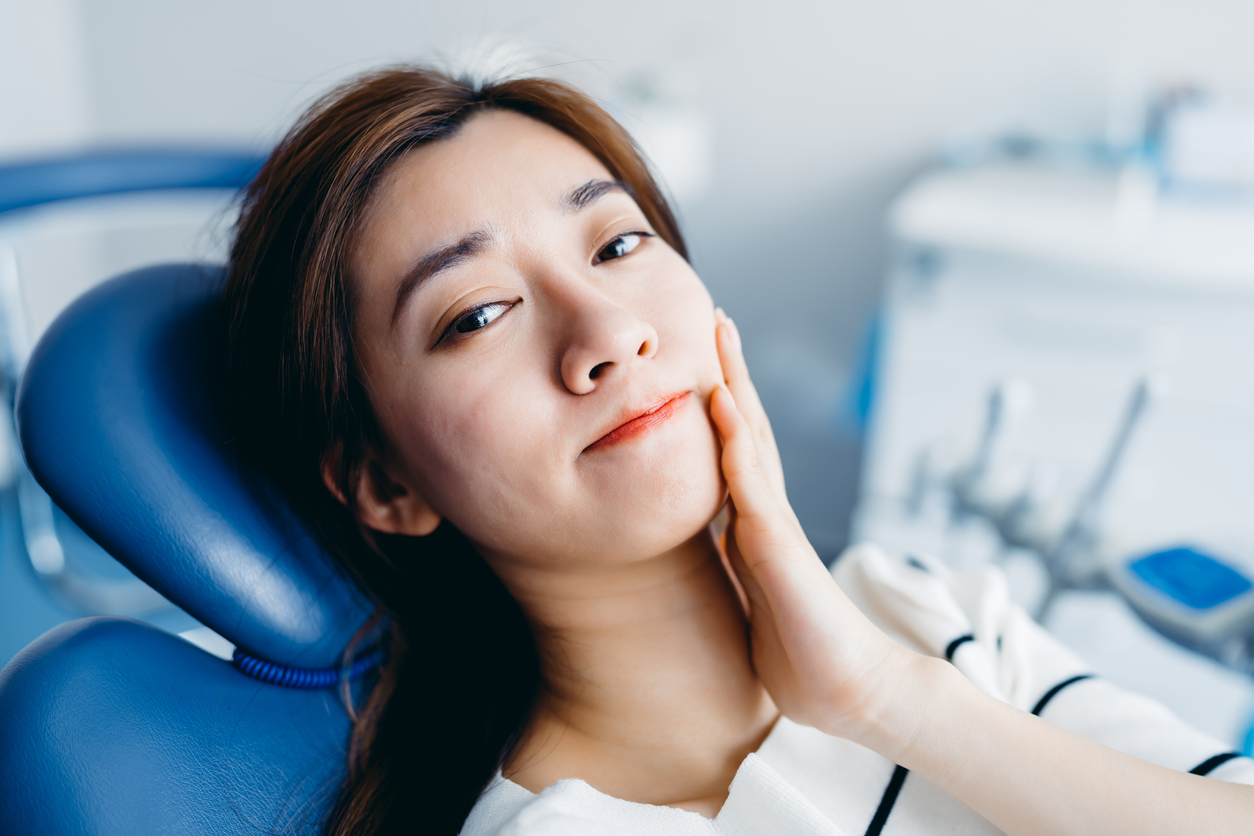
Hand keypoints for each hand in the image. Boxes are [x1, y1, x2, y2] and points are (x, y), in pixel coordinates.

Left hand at [709, 309, 912, 739]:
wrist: (850, 690)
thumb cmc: (804, 654)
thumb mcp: (759, 597)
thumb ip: (743, 565)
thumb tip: (724, 545)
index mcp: (760, 527)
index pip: (740, 452)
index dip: (725, 405)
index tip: (707, 363)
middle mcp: (769, 513)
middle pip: (750, 426)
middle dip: (732, 370)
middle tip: (717, 317)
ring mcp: (775, 522)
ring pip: (751, 435)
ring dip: (734, 379)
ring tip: (720, 329)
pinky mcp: (777, 542)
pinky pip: (749, 480)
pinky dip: (734, 436)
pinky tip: (721, 397)